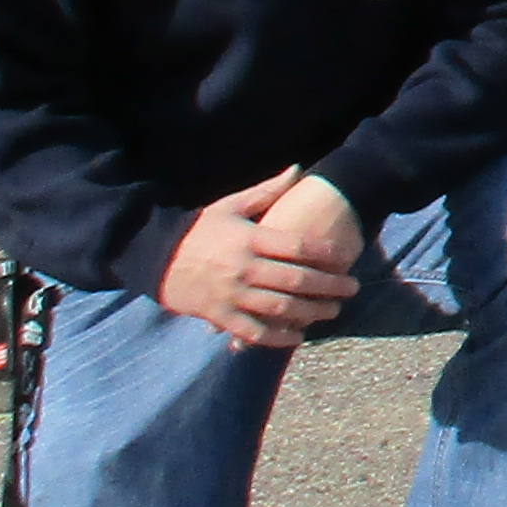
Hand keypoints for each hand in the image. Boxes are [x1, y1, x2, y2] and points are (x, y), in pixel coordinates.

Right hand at [157, 170, 360, 351]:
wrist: (154, 256)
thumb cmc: (198, 229)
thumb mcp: (230, 206)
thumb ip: (267, 191)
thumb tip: (299, 169)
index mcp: (250, 239)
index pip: (297, 247)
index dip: (326, 253)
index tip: (346, 257)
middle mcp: (244, 268)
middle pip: (296, 280)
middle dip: (329, 286)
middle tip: (352, 289)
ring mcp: (232, 295)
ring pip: (280, 308)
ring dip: (311, 312)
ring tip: (333, 311)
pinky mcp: (220, 317)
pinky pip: (254, 332)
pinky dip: (278, 337)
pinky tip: (298, 336)